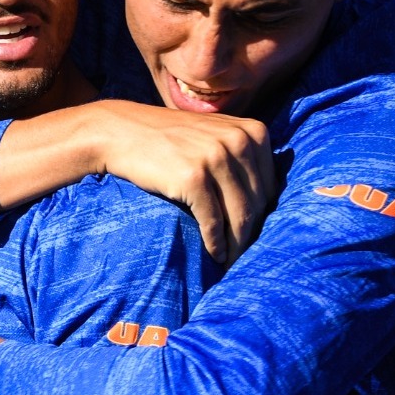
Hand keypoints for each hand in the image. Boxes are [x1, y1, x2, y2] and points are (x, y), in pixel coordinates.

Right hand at [88, 101, 273, 266]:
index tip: (256, 235)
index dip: (265, 215)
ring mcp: (216, 158)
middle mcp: (239, 141)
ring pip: (240, 216)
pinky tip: (215, 254)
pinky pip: (213, 221)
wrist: (122, 132)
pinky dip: (216, 243)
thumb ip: (244, 155)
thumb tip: (271, 200)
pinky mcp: (193, 178)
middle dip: (253, 234)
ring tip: (232, 263)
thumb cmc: (171, 140)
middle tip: (246, 256)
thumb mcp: (216, 134)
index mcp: (253, 131)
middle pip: (258, 202)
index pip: (271, 186)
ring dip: (237, 246)